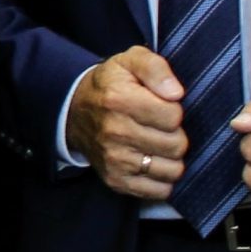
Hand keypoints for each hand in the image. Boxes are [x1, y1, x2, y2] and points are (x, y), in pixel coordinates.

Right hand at [67, 46, 186, 200]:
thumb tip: (176, 93)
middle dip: (175, 135)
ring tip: (158, 145)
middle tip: (161, 128)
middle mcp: (114, 132)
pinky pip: (158, 190)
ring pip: (172, 170)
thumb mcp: (130, 61)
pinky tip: (153, 162)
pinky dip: (162, 179)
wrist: (74, 111)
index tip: (162, 107)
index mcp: (119, 100)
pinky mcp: (115, 180)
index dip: (174, 110)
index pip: (174, 116)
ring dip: (171, 158)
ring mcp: (114, 159)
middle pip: (176, 145)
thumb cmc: (111, 85)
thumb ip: (156, 68)